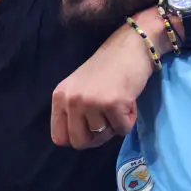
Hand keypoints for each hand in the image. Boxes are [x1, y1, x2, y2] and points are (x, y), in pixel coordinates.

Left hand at [51, 9, 164, 148]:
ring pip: (103, 136)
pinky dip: (129, 120)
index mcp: (59, 96)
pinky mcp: (112, 104)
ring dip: (114, 125)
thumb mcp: (80, 88)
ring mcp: (91, 102)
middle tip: (107, 120)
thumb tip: (78, 142)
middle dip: (96, 137)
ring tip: (118, 103)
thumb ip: (74, 111)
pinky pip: (122, 130)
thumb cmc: (108, 68)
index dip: (78, 137)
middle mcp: (71, 100)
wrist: (132, 47)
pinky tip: (129, 101)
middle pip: (79, 143)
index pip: (59, 137)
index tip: (90, 129)